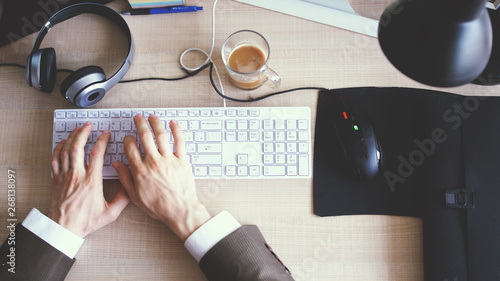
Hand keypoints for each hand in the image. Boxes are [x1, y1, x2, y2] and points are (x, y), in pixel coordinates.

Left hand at [49, 122, 129, 236]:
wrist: (64, 229)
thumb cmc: (86, 222)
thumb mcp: (110, 213)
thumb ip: (123, 198)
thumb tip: (131, 185)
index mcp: (92, 182)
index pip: (96, 154)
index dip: (102, 141)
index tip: (106, 134)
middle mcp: (77, 176)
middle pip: (78, 147)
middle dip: (84, 133)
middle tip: (89, 125)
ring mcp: (64, 177)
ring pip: (66, 151)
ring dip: (72, 137)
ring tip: (78, 130)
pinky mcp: (56, 180)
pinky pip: (55, 159)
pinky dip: (59, 148)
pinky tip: (63, 143)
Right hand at [113, 114, 211, 240]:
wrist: (180, 211)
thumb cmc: (159, 206)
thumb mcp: (135, 196)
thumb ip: (125, 179)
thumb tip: (118, 166)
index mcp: (140, 170)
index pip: (130, 147)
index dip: (127, 139)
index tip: (128, 137)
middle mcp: (153, 162)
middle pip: (145, 136)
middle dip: (140, 124)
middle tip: (138, 118)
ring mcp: (169, 160)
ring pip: (161, 135)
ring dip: (156, 123)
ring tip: (152, 117)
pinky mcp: (182, 161)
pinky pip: (180, 141)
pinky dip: (176, 130)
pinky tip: (173, 123)